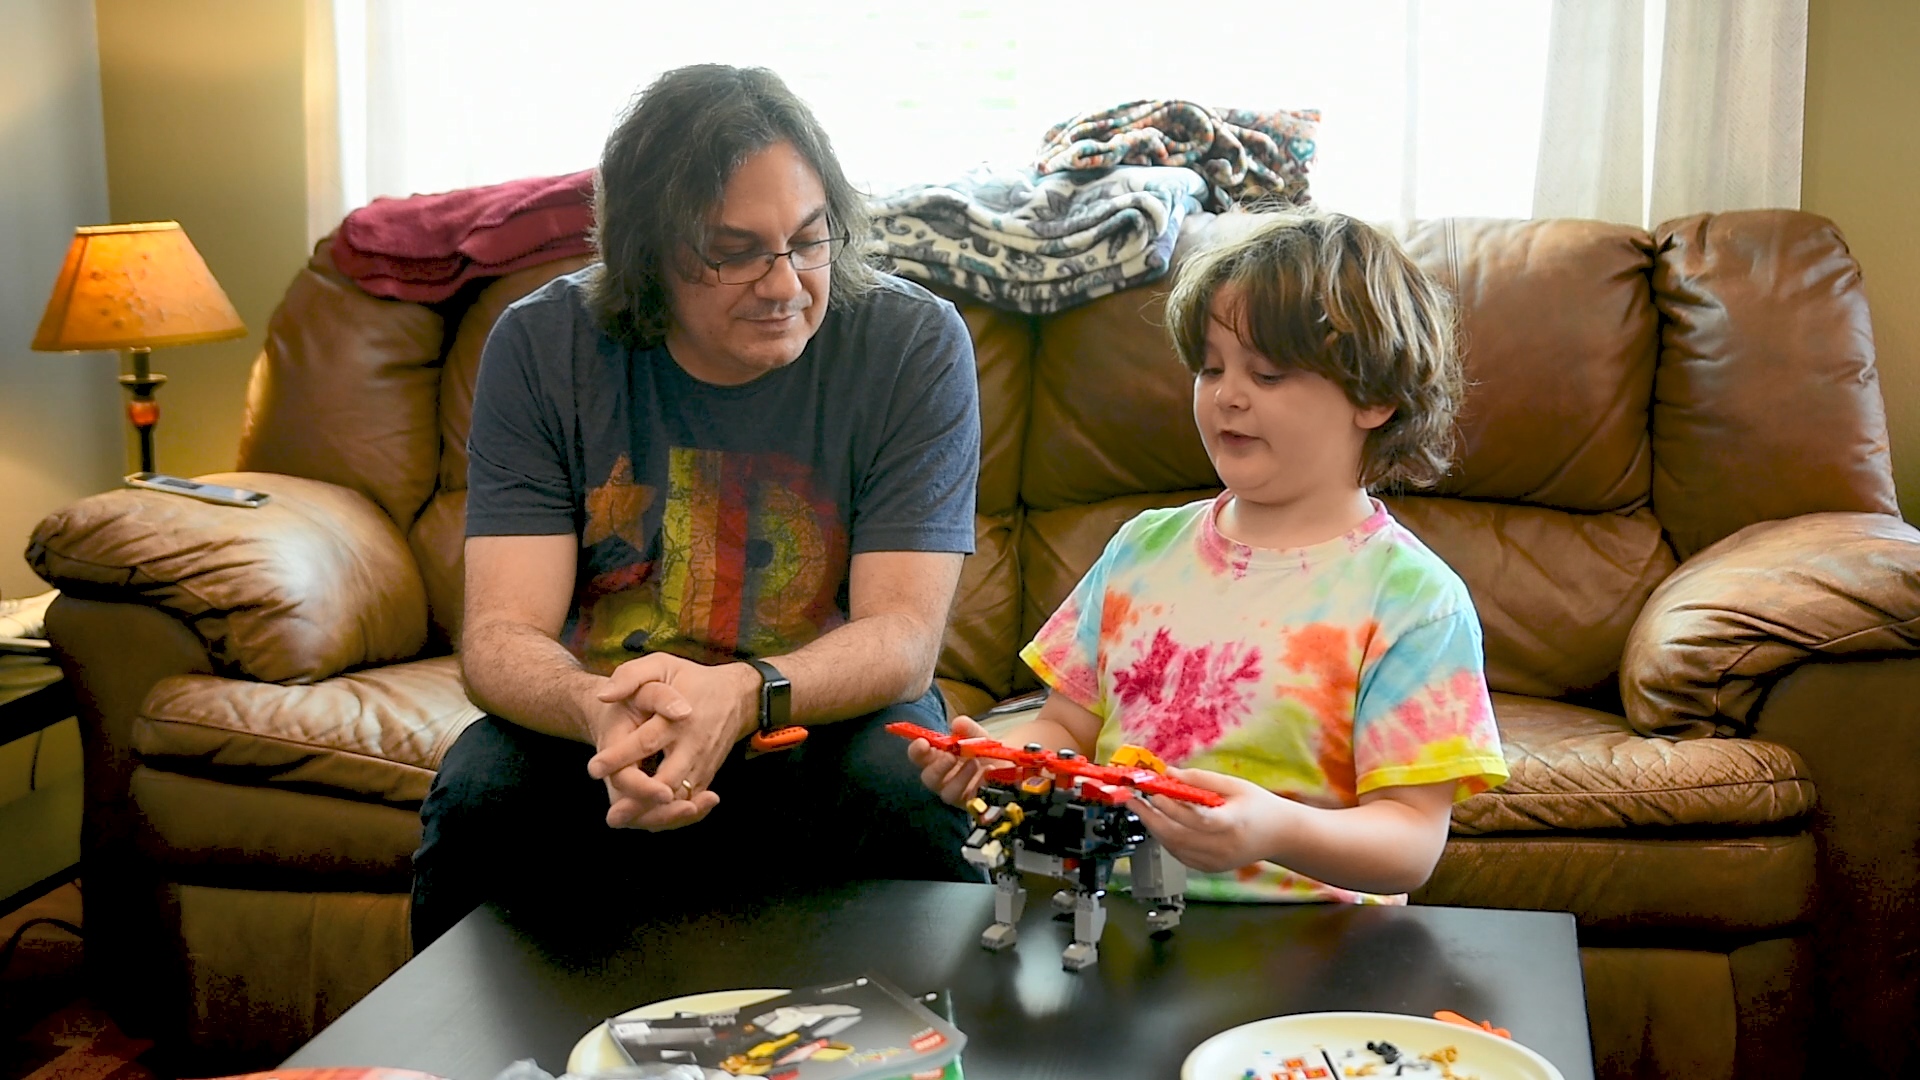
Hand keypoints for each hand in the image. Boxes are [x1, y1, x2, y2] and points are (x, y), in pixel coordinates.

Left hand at [583, 653, 756, 830]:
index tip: (594, 769)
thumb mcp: (661, 664)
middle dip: (640, 799)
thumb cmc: (692, 679)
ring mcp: (702, 763)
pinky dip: (672, 816)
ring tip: (623, 820)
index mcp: (678, 718)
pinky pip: (690, 803)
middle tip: (612, 814)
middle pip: (667, 780)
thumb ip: (630, 675)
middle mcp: (693, 745)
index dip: (620, 757)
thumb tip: (604, 696)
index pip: (647, 741)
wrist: (738, 696)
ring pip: (680, 798)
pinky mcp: (707, 775)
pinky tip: (647, 820)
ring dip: (654, 814)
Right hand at [905, 715, 992, 805]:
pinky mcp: (973, 804)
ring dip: (960, 777)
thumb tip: (958, 723)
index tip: (922, 742)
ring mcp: (958, 792)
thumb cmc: (985, 751)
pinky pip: (970, 800)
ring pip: (948, 793)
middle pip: (929, 778)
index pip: (919, 756)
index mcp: (938, 758)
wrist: (1010, 767)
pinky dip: (978, 786)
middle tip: (950, 756)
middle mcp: (944, 777)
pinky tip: (989, 772)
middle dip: (938, 767)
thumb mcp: (979, 737)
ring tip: (975, 763)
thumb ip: (969, 730)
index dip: (917, 750)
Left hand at [1128, 767, 1288, 873]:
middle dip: (1150, 817)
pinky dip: (1166, 839)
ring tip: (1141, 808)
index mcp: (1233, 823)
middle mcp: (1223, 847)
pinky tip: (1158, 823)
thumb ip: (1201, 779)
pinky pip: (1180, 855)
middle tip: (1132, 800)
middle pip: (1178, 836)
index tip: (1154, 794)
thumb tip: (1168, 773)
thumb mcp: (1235, 785)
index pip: (1197, 819)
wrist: (1280, 836)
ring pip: (1174, 847)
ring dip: (1154, 827)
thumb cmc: (1259, 806)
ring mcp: (1216, 861)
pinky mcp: (1210, 868)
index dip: (1173, 808)